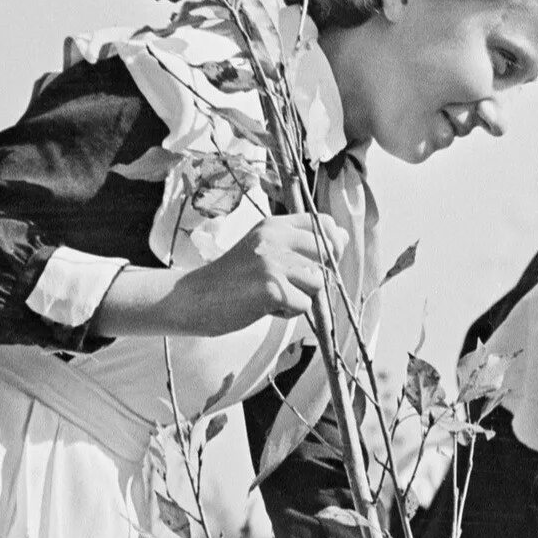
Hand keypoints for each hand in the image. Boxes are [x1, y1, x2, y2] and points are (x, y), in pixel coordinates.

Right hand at [169, 212, 348, 334]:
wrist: (193, 298)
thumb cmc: (233, 278)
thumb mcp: (264, 249)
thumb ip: (299, 243)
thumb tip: (343, 236)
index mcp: (274, 225)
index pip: (325, 224)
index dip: (331, 245)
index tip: (316, 261)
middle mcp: (275, 238)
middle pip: (328, 255)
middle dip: (316, 276)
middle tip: (288, 284)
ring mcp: (273, 261)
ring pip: (317, 284)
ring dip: (299, 297)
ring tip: (271, 296)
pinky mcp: (271, 287)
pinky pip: (303, 306)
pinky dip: (286, 313)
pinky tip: (263, 306)